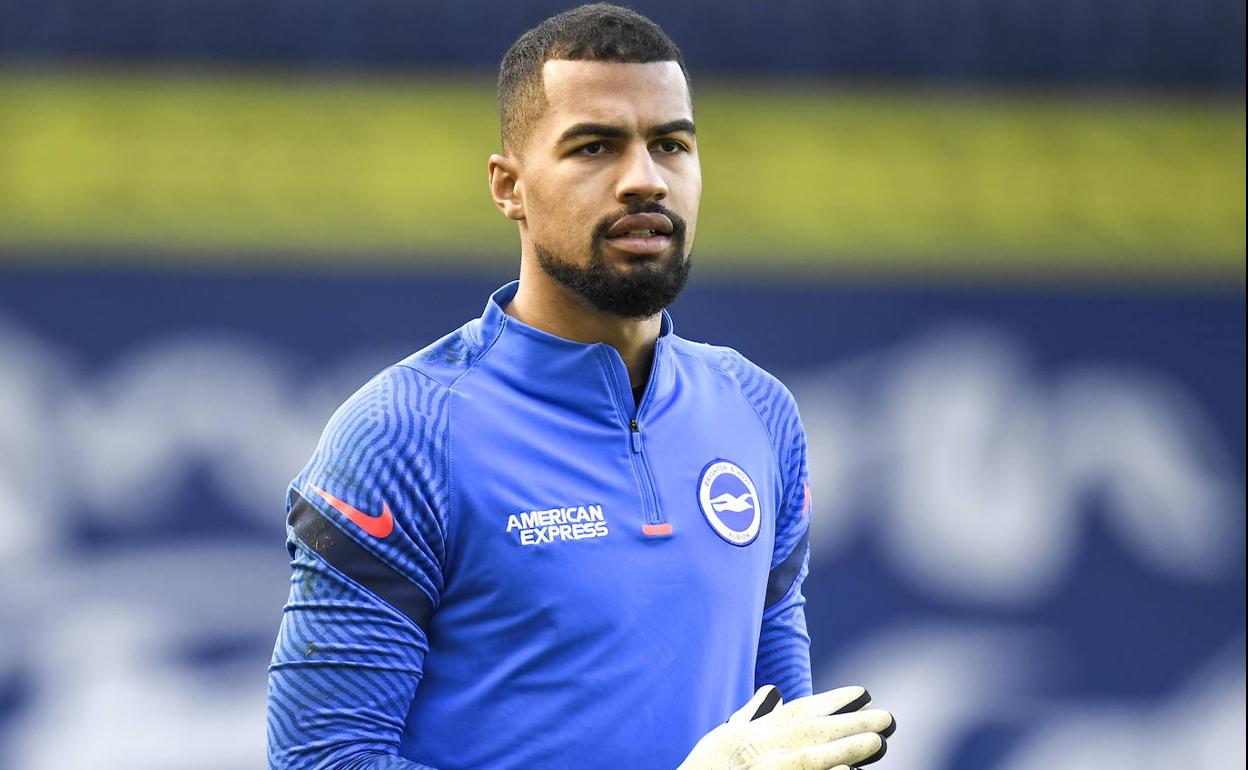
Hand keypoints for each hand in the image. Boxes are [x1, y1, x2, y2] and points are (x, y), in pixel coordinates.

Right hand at [677, 685, 894, 769]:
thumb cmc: (705, 768)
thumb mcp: (723, 737)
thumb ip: (750, 716)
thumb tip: (772, 693)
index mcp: (751, 733)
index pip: (798, 711)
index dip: (831, 700)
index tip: (862, 693)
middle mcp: (756, 748)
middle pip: (810, 731)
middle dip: (849, 723)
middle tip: (885, 718)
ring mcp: (761, 769)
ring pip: (807, 757)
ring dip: (842, 748)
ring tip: (876, 742)